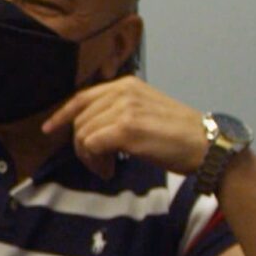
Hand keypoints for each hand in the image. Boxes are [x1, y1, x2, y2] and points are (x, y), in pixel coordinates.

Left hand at [40, 76, 208, 182]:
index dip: (62, 114)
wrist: (206, 144)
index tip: (49, 129)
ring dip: (89, 157)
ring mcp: (124, 108)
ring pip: (83, 134)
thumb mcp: (146, 112)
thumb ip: (119, 113)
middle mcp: (123, 91)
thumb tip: (90, 130)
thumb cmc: (180, 135)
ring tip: (107, 169)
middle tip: (99, 165)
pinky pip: (91, 145)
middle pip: (80, 119)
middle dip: (81, 146)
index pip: (82, 97)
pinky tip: (110, 171)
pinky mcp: (126, 128)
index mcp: (126, 85)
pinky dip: (95, 162)